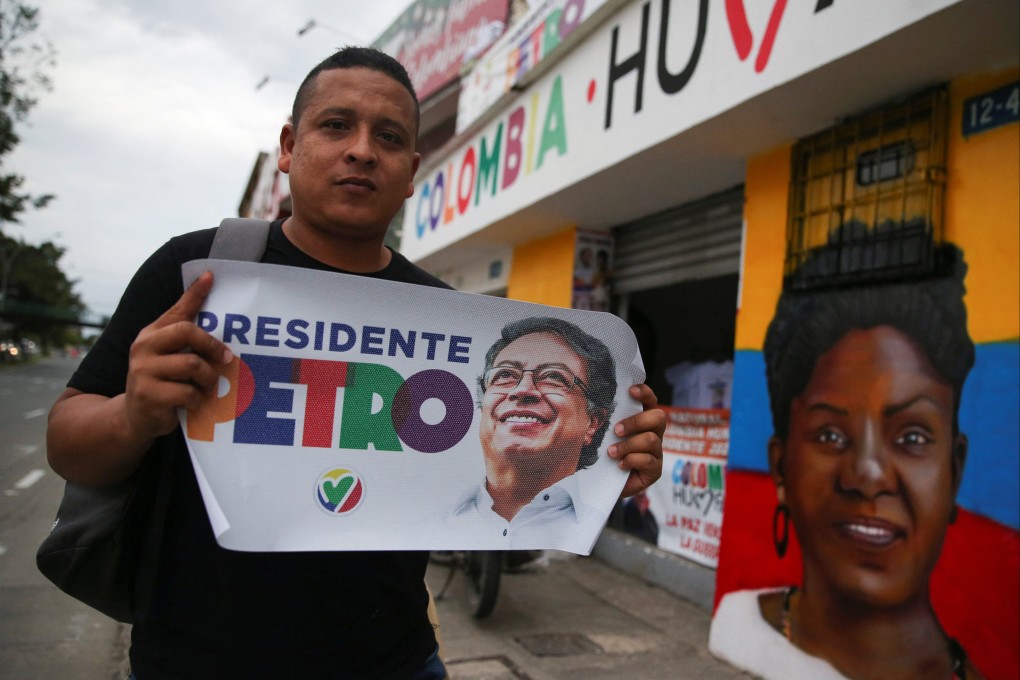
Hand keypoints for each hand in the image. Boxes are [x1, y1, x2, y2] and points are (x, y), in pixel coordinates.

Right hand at [124, 272, 232, 441]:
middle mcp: (143, 347)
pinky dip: (197, 399)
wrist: (133, 416)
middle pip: (187, 332)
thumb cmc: (160, 381)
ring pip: (192, 365)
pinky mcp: (148, 395)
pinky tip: (193, 402)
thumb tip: (209, 310)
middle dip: (213, 346)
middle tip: (227, 359)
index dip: (195, 293)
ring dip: (208, 378)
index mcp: (151, 334)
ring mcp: (143, 371)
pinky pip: (187, 393)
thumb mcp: (168, 356)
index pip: (177, 310)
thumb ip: (185, 336)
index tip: (211, 276)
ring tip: (207, 386)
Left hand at [608, 384, 665, 497]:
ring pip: (651, 440)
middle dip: (636, 422)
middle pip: (658, 418)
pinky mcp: (655, 469)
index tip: (630, 391)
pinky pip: (648, 460)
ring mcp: (656, 452)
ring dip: (628, 445)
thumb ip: (605, 422)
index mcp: (643, 420)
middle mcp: (654, 433)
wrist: (607, 484)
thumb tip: (588, 408)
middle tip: (616, 430)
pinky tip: (620, 464)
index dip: (644, 393)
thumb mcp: (604, 436)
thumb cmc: (606, 455)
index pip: (650, 401)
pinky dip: (631, 460)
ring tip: (611, 452)